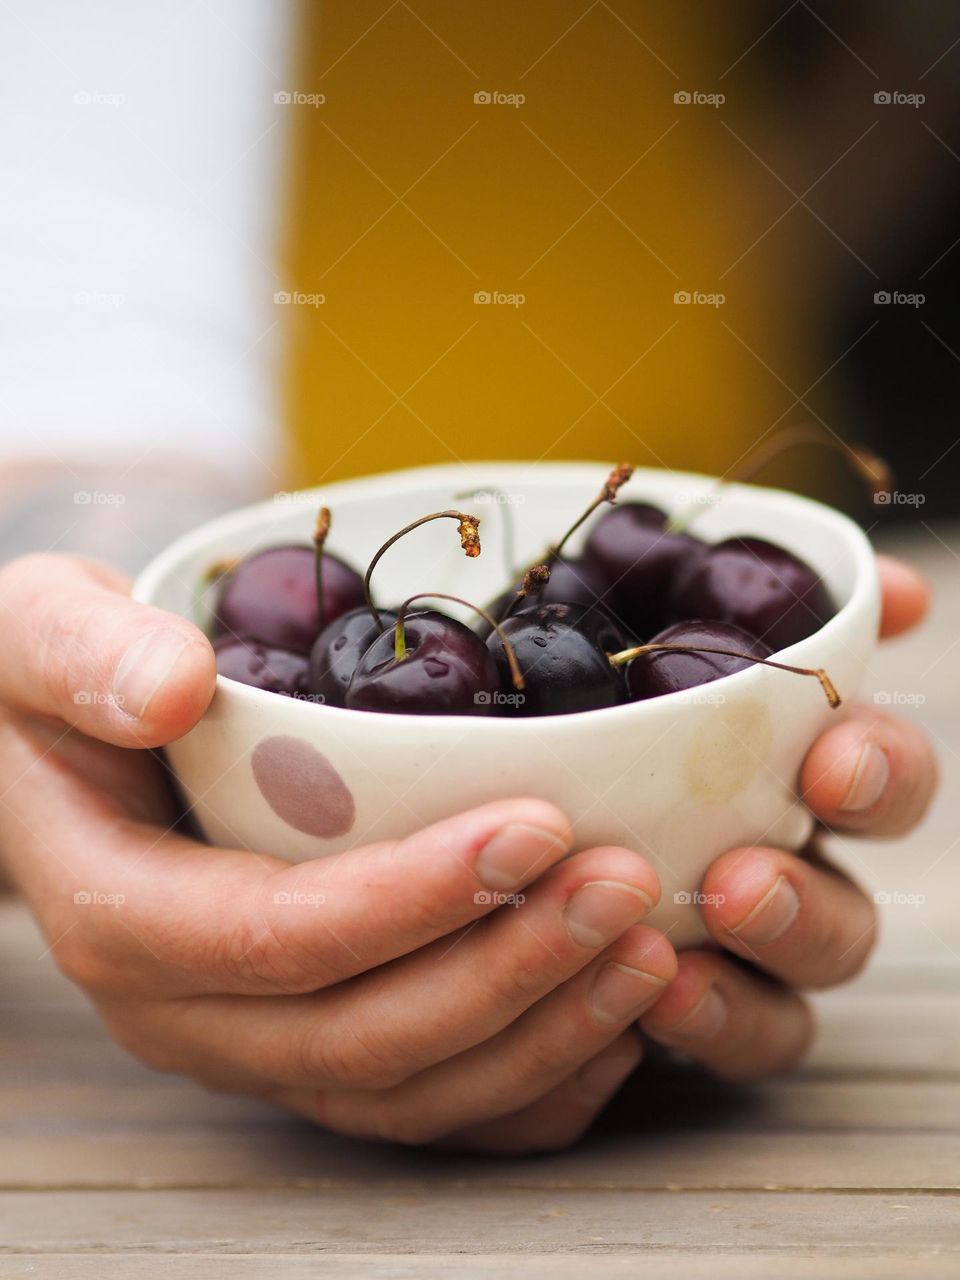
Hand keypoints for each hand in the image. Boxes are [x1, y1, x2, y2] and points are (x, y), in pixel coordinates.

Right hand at [0, 554, 676, 1152]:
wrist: (58, 756)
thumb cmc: (58, 688)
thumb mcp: (40, 632)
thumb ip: (89, 652)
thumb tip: (172, 686)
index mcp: (120, 913)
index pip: (275, 937)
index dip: (411, 897)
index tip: (534, 825)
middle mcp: (186, 1010)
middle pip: (359, 1035)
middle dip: (506, 968)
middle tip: (625, 883)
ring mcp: (250, 1043)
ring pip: (404, 1088)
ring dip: (538, 1032)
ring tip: (650, 949)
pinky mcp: (307, 1044)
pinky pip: (423, 1107)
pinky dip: (525, 1087)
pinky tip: (614, 1032)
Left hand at [639, 555, 937, 1077]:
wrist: (501, 784)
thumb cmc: (590, 698)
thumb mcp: (647, 626)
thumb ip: (762, 606)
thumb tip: (893, 586)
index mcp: (791, 773)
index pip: (883, 775)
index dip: (881, 773)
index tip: (831, 767)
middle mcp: (784, 863)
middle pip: (848, 909)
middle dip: (808, 902)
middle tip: (739, 885)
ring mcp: (741, 949)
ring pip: (795, 993)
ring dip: (751, 985)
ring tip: (677, 969)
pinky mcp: (685, 1004)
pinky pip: (730, 1038)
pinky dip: (705, 1026)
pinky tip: (642, 1007)